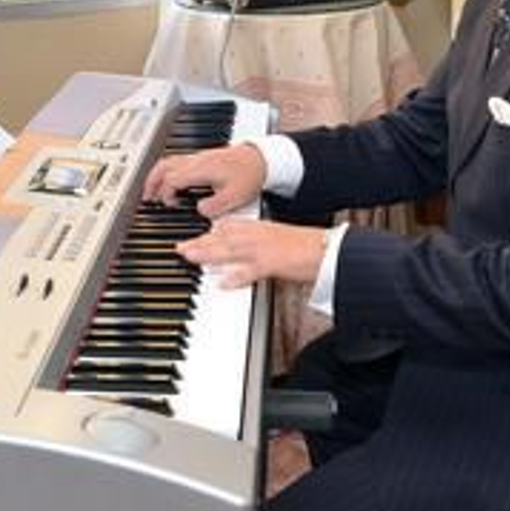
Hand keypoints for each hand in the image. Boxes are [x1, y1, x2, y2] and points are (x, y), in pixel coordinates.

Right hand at [142, 143, 265, 218]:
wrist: (262, 158)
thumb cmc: (250, 174)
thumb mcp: (233, 198)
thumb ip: (212, 208)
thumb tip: (199, 210)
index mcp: (200, 170)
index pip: (172, 180)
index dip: (166, 194)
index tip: (169, 205)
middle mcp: (196, 161)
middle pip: (164, 166)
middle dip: (151, 181)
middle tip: (146, 196)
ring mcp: (199, 157)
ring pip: (169, 161)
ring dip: (158, 175)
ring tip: (154, 189)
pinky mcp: (203, 157)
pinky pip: (178, 161)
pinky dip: (168, 171)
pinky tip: (173, 181)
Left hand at [177, 217, 329, 288]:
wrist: (328, 249)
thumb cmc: (306, 248)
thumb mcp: (276, 241)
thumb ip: (254, 248)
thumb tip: (236, 262)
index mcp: (260, 228)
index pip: (228, 228)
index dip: (208, 234)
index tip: (192, 240)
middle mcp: (259, 235)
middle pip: (223, 238)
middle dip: (201, 243)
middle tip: (181, 249)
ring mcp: (265, 248)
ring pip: (231, 249)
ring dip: (209, 253)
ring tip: (191, 257)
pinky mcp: (274, 263)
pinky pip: (251, 271)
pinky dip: (237, 277)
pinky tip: (223, 283)